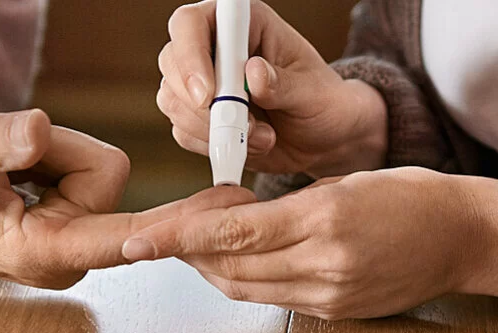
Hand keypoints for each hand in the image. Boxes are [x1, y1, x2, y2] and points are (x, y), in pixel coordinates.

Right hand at [0, 109, 255, 287]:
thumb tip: (40, 132)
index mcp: (45, 250)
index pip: (128, 232)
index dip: (175, 220)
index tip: (225, 213)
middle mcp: (67, 256)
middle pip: (107, 179)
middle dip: (63, 155)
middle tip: (11, 160)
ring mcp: (70, 245)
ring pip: (96, 174)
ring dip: (53, 157)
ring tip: (5, 170)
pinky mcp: (70, 229)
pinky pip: (84, 177)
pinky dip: (52, 164)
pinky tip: (16, 176)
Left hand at [122, 168, 497, 318]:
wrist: (465, 237)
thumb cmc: (412, 197)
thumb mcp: (344, 181)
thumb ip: (284, 205)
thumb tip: (229, 218)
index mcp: (324, 219)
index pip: (231, 233)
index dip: (177, 236)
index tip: (139, 237)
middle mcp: (325, 263)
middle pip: (228, 267)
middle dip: (188, 249)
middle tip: (174, 224)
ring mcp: (331, 295)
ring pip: (245, 288)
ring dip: (213, 266)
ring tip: (207, 239)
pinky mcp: (338, 312)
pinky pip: (274, 299)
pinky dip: (247, 278)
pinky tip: (246, 257)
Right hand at [157, 0, 386, 176]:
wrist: (325, 138)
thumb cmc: (324, 102)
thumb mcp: (312, 93)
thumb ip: (283, 84)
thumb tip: (253, 73)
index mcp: (243, 24)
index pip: (192, 23)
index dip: (190, 55)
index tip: (209, 95)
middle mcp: (214, 47)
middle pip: (171, 61)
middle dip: (201, 104)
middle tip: (245, 125)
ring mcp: (202, 81)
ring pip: (173, 100)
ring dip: (214, 129)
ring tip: (263, 137)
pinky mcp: (198, 115)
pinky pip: (183, 131)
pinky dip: (214, 145)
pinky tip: (249, 145)